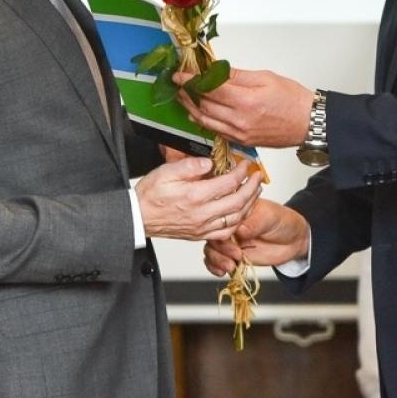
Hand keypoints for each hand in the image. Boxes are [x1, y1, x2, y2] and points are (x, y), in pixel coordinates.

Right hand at [135, 157, 261, 240]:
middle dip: (252, 186)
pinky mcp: (200, 235)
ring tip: (255, 192)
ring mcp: (202, 226)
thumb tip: (209, 162)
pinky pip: (226, 232)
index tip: (246, 164)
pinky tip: (241, 212)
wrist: (138, 217)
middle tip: (258, 176)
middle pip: (238, 200)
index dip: (242, 171)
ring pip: (236, 218)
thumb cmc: (149, 196)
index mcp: (195, 195)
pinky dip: (238, 221)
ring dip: (250, 203)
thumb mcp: (166, 171)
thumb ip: (190, 166)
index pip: (229, 182)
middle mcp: (202, 213)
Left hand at [178, 68, 316, 148]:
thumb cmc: (293, 100)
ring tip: (183, 98)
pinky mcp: (242, 141)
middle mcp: (240, 119)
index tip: (180, 75)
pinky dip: (204, 122)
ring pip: (206, 121)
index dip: (191, 80)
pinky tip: (197, 115)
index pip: (210, 89)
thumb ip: (238, 75)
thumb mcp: (266, 77)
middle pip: (204, 106)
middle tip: (178, 84)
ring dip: (191, 109)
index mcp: (246, 100)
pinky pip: (217, 132)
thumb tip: (216, 71)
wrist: (308, 123)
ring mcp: (240, 133)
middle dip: (188, 94)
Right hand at [203, 198, 308, 273]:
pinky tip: (221, 272)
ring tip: (230, 267)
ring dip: (217, 261)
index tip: (233, 243)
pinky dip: (214, 268)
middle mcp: (228, 226)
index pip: (219, 220)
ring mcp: (229, 241)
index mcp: (235, 211)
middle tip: (235, 257)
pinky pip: (214, 262)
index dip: (222, 233)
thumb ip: (254, 223)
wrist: (293, 240)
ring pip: (211, 250)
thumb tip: (240, 230)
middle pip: (212, 238)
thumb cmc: (282, 222)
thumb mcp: (270, 218)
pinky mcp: (231, 255)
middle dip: (220, 250)